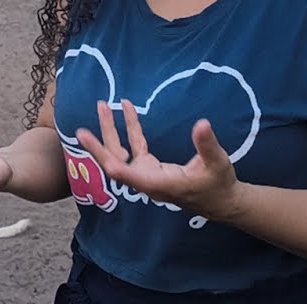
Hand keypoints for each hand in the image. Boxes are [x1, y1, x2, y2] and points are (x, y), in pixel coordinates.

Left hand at [75, 100, 243, 221]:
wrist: (222, 201)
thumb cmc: (218, 185)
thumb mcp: (217, 163)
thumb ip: (207, 145)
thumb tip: (202, 124)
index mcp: (158, 183)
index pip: (126, 174)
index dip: (107, 160)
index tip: (89, 143)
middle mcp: (146, 180)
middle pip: (116, 161)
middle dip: (100, 143)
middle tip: (84, 126)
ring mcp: (147, 173)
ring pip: (122, 152)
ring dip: (111, 130)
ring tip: (104, 105)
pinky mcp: (151, 167)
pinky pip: (135, 146)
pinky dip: (130, 128)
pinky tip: (127, 108)